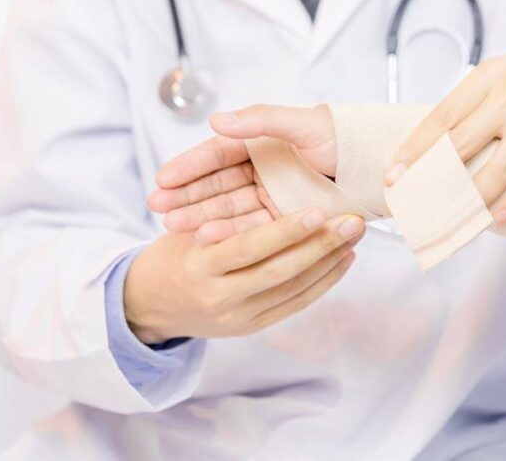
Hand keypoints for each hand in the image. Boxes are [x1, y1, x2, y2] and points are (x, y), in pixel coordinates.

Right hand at [125, 207, 364, 341]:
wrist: (150, 306)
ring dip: (329, 262)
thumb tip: (261, 178)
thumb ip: (217, 212)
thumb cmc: (173, 254)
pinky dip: (323, 283)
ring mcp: (237, 317)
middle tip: (352, 221)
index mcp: (199, 265)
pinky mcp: (251, 328)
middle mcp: (219, 296)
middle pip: (279, 271)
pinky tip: (343, 261)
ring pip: (293, 289)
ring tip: (355, 235)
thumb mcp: (183, 229)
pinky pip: (294, 304)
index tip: (318, 209)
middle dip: (320, 245)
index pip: (248, 247)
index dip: (285, 230)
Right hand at [149, 105, 335, 241]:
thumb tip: (216, 120)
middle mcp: (263, 171)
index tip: (163, 178)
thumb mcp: (303, 124)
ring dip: (200, 217)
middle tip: (156, 207)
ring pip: (229, 209)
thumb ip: (260, 121)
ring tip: (173, 226)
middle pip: (217, 184)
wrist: (382, 168)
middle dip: (186, 195)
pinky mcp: (284, 221)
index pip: (217, 155)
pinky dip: (229, 234)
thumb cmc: (345, 138)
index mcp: (262, 143)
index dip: (190, 166)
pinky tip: (206, 238)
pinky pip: (252, 229)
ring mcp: (272, 197)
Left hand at [384, 24, 505, 222]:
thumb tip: (436, 146)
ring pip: (498, 166)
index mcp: (487, 77)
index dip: (413, 150)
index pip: (440, 117)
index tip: (393, 175)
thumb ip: (474, 104)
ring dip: (472, 199)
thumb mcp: (505, 73)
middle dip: (432, 181)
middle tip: (414, 209)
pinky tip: (500, 216)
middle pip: (460, 145)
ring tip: (453, 222)